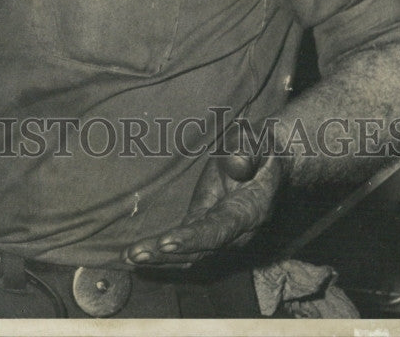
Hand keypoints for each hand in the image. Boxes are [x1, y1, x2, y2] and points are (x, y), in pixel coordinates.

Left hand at [123, 132, 287, 267]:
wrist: (271, 166)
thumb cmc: (261, 149)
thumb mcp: (259, 142)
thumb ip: (248, 150)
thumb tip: (236, 164)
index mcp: (250, 211)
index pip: (219, 230)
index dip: (193, 239)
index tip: (167, 242)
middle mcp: (235, 232)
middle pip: (199, 250)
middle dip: (165, 254)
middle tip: (135, 254)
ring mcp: (219, 234)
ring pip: (189, 255)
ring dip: (158, 258)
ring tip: (127, 257)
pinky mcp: (204, 229)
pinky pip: (183, 249)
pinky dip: (159, 254)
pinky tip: (135, 255)